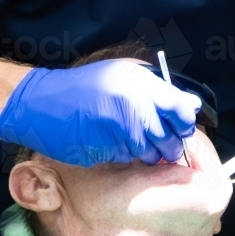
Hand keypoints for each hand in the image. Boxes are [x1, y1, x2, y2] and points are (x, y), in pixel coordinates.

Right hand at [0, 60, 200, 165]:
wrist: (41, 102)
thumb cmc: (86, 86)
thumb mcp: (125, 76)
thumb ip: (160, 90)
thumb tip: (191, 105)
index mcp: (139, 86)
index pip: (180, 109)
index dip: (185, 121)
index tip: (182, 126)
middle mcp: (132, 109)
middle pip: (169, 138)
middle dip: (170, 144)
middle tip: (163, 142)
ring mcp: (117, 132)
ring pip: (150, 153)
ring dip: (150, 152)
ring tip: (134, 140)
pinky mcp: (104, 150)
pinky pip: (128, 159)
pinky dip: (127, 155)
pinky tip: (114, 143)